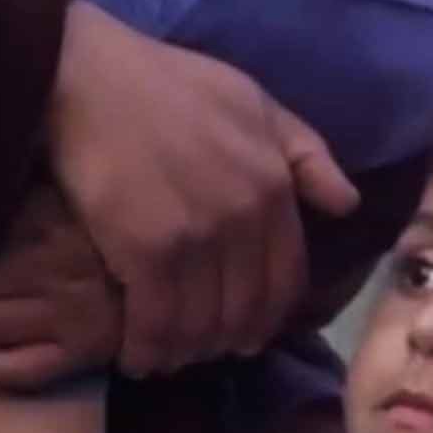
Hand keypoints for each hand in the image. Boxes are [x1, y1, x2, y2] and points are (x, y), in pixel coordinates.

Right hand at [44, 0, 358, 378]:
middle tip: (202, 349)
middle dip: (226, 341)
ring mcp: (196, 237)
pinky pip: (157, 322)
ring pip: (203, 323)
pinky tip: (135, 356)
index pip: (286, 278)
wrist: (84, 75)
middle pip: (246, 310)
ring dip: (185, 351)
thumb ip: (306, 152)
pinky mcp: (145, 251)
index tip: (248, 332)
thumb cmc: (166, 83)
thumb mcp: (253, 100)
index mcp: (274, 186)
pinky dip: (148, 348)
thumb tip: (348, 204)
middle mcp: (244, 218)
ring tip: (167, 356)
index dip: (268, 316)